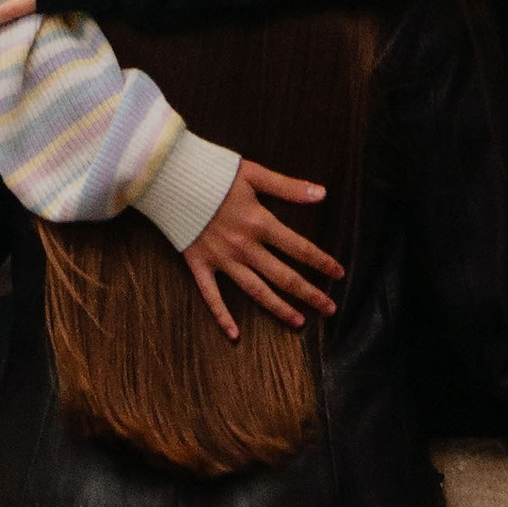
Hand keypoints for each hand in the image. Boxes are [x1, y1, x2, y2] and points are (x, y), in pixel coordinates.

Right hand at [182, 160, 346, 340]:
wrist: (169, 176)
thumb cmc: (212, 171)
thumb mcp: (253, 173)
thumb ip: (288, 186)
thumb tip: (322, 194)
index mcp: (260, 222)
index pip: (299, 248)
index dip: (322, 262)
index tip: (339, 274)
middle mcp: (244, 247)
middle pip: (284, 276)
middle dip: (310, 294)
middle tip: (330, 308)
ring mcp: (221, 259)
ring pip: (256, 290)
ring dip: (279, 308)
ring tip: (299, 322)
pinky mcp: (199, 264)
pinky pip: (212, 296)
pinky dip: (222, 316)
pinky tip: (235, 335)